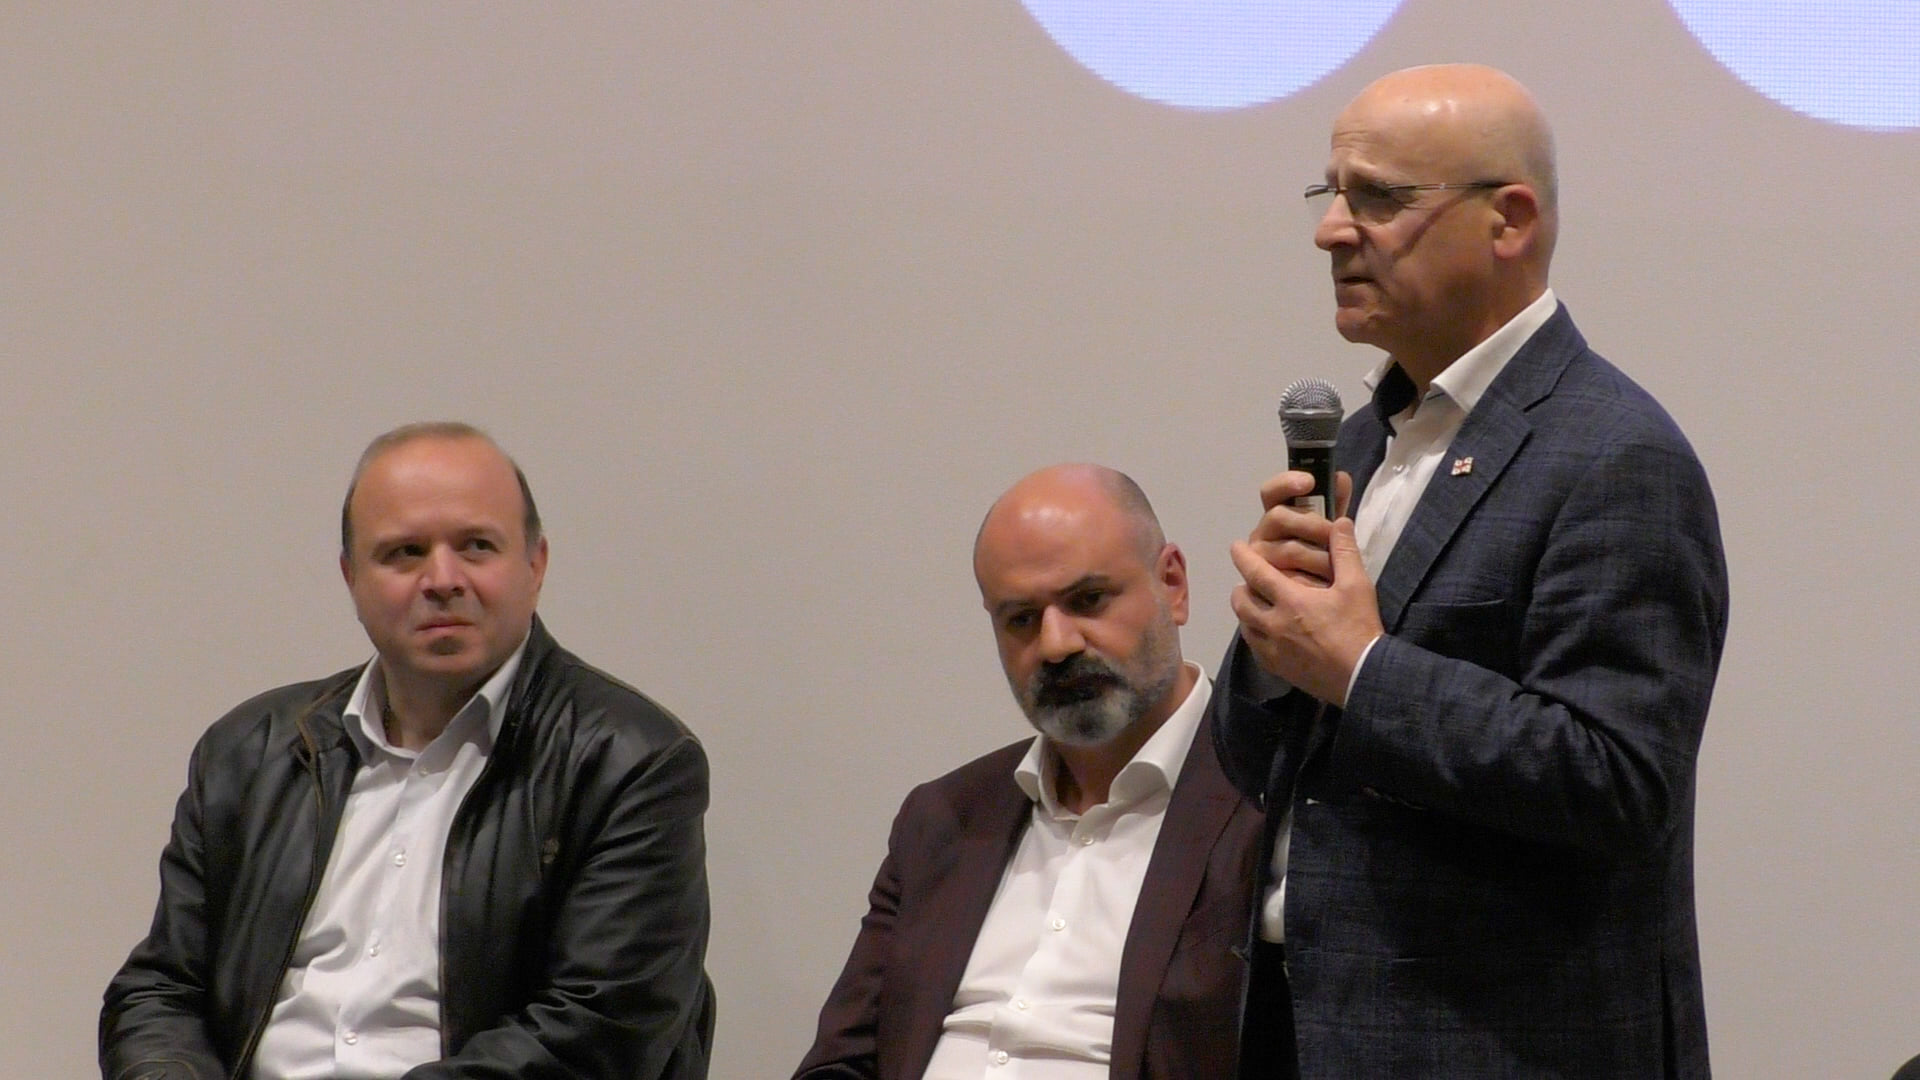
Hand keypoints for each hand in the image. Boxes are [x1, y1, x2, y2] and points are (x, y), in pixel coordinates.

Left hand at [1229, 501, 1381, 706]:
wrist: (1363, 677)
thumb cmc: (1359, 628)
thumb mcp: (1358, 586)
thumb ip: (1345, 551)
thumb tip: (1340, 521)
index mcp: (1291, 600)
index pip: (1256, 572)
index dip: (1243, 557)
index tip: (1235, 547)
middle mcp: (1274, 624)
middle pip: (1241, 601)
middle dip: (1241, 586)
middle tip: (1247, 580)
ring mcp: (1273, 649)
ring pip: (1244, 625)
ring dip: (1245, 611)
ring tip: (1253, 604)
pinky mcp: (1277, 668)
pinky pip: (1254, 647)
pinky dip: (1253, 634)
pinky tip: (1263, 632)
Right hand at [1247, 470, 1352, 585]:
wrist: (1325, 595)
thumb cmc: (1324, 556)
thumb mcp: (1332, 526)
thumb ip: (1336, 501)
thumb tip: (1339, 478)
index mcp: (1277, 514)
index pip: (1271, 491)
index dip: (1287, 483)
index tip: (1310, 482)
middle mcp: (1264, 533)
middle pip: (1278, 517)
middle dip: (1311, 523)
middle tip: (1332, 536)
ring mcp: (1260, 559)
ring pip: (1286, 550)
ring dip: (1317, 556)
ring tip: (1337, 568)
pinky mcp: (1264, 586)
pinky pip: (1288, 580)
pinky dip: (1311, 581)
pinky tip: (1326, 584)